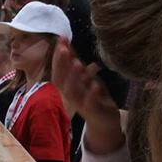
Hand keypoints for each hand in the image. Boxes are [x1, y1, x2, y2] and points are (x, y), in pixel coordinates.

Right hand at [51, 37, 121, 153]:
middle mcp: (70, 96)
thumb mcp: (83, 76)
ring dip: (74, 78)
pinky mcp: (93, 112)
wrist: (103, 120)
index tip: (60, 40)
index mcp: (67, 87)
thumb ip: (74, 62)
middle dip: (62, 64)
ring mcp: (81, 104)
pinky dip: (92, 94)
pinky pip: (91, 104)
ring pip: (74, 92)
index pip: (58, 71)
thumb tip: (65, 42)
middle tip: (64, 49)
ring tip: (77, 64)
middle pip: (62, 80)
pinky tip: (95, 85)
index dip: (58, 56)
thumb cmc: (93, 96)